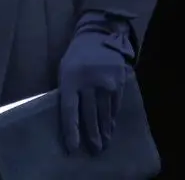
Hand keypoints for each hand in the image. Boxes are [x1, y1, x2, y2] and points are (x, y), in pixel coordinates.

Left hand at [57, 28, 130, 153]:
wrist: (99, 35)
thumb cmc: (76, 58)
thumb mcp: (65, 71)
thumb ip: (68, 93)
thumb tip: (73, 119)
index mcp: (71, 80)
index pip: (70, 111)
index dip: (72, 131)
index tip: (74, 147)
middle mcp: (90, 82)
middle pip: (90, 115)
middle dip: (92, 135)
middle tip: (96, 149)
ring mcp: (107, 81)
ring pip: (105, 111)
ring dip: (105, 128)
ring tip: (105, 141)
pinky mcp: (119, 79)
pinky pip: (116, 102)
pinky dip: (113, 115)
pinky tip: (112, 124)